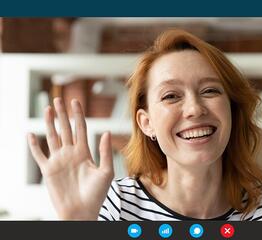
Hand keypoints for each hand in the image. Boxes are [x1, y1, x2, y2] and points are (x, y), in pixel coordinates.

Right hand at [27, 98, 113, 219]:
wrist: (82, 212)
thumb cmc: (96, 194)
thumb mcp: (106, 172)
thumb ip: (105, 152)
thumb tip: (105, 132)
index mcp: (84, 152)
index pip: (81, 129)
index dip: (78, 115)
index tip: (76, 101)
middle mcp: (70, 154)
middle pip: (65, 129)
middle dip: (62, 114)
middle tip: (59, 99)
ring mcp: (58, 161)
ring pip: (52, 137)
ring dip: (49, 124)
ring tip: (48, 109)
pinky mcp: (48, 170)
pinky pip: (39, 155)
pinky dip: (34, 145)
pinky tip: (31, 134)